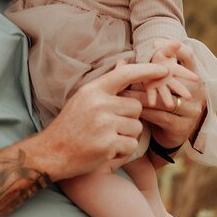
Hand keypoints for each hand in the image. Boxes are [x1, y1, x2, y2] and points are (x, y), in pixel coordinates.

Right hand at [35, 60, 169, 181]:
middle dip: (130, 117)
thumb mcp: (85, 98)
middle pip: (136, 106)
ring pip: (136, 127)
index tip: (165, 70)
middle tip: (111, 126)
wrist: (52, 153)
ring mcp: (103, 125)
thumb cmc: (70, 125)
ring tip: (106, 138)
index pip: (125, 74)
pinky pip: (131, 145)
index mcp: (93, 90)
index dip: (147, 70)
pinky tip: (106, 151)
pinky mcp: (108, 145)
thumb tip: (123, 62)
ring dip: (127, 135)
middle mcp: (99, 105)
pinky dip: (123, 151)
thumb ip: (107, 83)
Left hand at [139, 43, 206, 146]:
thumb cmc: (163, 97)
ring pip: (164, 100)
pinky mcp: (181, 126)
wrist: (172, 130)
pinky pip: (160, 116)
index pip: (188, 56)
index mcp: (194, 76)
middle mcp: (197, 92)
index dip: (174, 48)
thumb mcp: (159, 79)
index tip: (154, 43)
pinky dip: (145, 111)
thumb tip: (131, 55)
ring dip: (143, 96)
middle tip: (135, 74)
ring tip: (125, 93)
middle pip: (175, 80)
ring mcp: (191, 110)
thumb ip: (150, 66)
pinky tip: (134, 109)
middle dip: (152, 77)